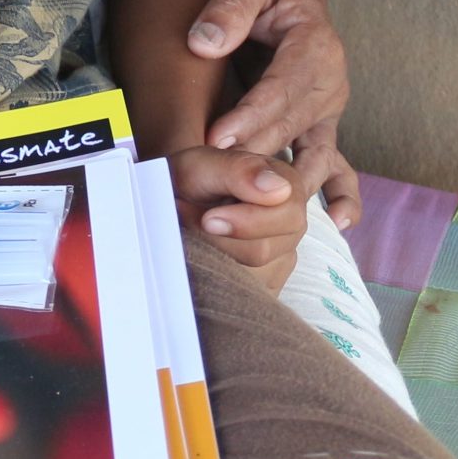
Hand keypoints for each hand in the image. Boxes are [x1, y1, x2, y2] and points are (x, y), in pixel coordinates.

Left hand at [166, 146, 308, 292]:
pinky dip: (214, 275)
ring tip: (190, 230)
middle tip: (185, 217)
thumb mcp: (202, 164)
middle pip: (264, 251)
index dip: (247, 221)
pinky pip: (241, 294)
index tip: (208, 219)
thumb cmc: (186, 180)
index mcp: (287, 186)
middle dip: (217, 239)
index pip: (289, 215)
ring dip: (211, 256)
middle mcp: (290, 224)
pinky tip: (202, 253)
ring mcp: (279, 258)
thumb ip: (239, 170)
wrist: (167, 201)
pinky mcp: (264, 285)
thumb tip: (279, 189)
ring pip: (249, 277)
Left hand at [186, 0, 361, 228]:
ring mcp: (330, 111)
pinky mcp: (323, 129)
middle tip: (217, 185)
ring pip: (311, 155)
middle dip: (257, 158)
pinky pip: (337, 166)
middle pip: (293, 128)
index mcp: (315, 44)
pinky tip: (340, 222)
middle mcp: (331, 83)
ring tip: (249, 214)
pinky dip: (342, 194)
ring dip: (285, 188)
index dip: (250, 116)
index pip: (280, 88)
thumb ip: (230, 4)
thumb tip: (204, 43)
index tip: (216, 139)